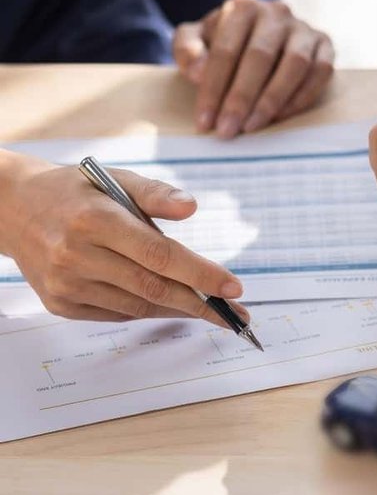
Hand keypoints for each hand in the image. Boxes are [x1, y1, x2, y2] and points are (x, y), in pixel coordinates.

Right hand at [0, 154, 248, 325]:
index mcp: (96, 221)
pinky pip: (117, 314)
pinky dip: (147, 309)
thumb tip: (192, 207)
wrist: (12, 209)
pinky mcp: (60, 304)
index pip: (160, 255)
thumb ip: (155, 194)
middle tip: (237, 316)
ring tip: (209, 309)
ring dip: (177, 309)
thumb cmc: (75, 192)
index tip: (235, 288)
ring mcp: (66, 284)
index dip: (201, 274)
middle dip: (200, 303)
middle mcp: (77, 256)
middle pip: (153, 287)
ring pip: (137, 305)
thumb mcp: (115, 179)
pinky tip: (168, 304)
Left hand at [173, 0, 334, 138]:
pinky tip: (281, 116)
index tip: (205, 121)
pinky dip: (302, 97)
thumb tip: (199, 73)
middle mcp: (277, 12)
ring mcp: (304, 28)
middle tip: (228, 130)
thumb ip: (187, 50)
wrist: (261, 32)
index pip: (225, 50)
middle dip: (241, 99)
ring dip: (272, 100)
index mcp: (242, 7)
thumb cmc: (225, 41)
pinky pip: (320, 72)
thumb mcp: (196, 38)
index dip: (213, 88)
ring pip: (294, 65)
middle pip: (259, 58)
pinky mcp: (325, 45)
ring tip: (253, 126)